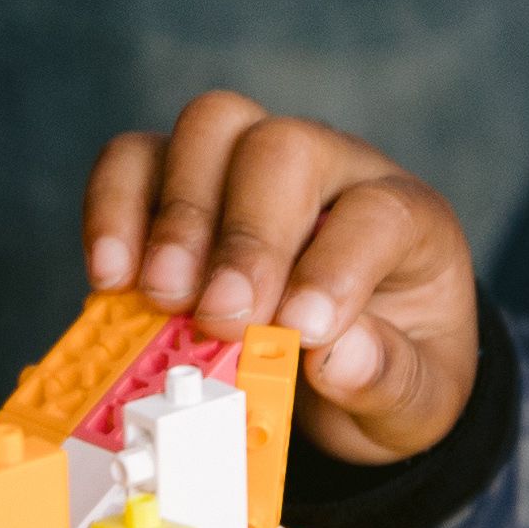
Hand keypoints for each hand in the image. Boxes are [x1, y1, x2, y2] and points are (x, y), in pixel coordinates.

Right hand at [78, 91, 480, 463]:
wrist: (346, 361)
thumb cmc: (384, 367)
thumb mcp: (417, 400)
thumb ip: (389, 380)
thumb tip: (337, 357)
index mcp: (407, 218)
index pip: (379, 211)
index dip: (337, 267)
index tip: (301, 331)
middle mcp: (332, 169)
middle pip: (284, 147)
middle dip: (247, 237)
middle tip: (220, 317)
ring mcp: (251, 162)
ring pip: (211, 128)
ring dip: (178, 215)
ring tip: (163, 297)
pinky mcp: (179, 178)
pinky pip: (135, 158)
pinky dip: (113, 209)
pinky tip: (111, 278)